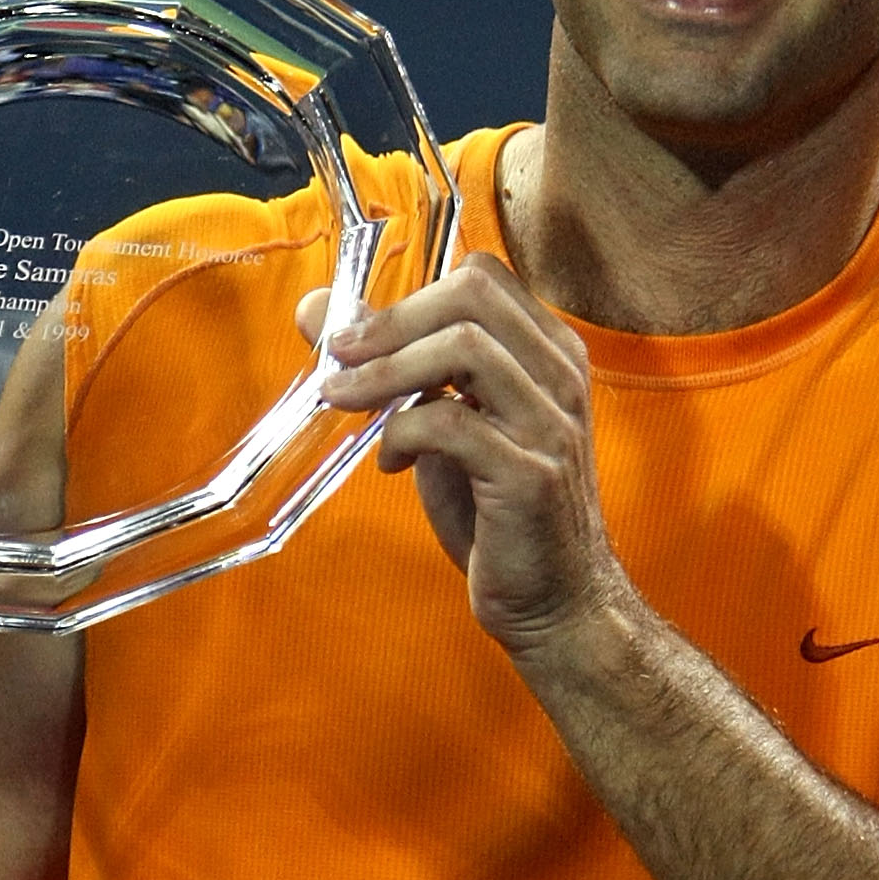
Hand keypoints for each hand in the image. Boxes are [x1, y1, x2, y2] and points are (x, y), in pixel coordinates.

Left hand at [303, 251, 624, 657]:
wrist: (557, 601)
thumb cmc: (498, 515)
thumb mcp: (445, 428)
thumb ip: (397, 370)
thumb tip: (317, 314)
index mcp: (549, 355)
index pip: (481, 277)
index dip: (408, 295)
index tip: (355, 335)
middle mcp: (561, 378)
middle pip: (471, 297)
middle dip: (390, 323)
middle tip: (338, 359)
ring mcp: (551, 425)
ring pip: (463, 349)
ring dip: (386, 371)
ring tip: (344, 401)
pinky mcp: (531, 476)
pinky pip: (452, 425)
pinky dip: (404, 433)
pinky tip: (391, 462)